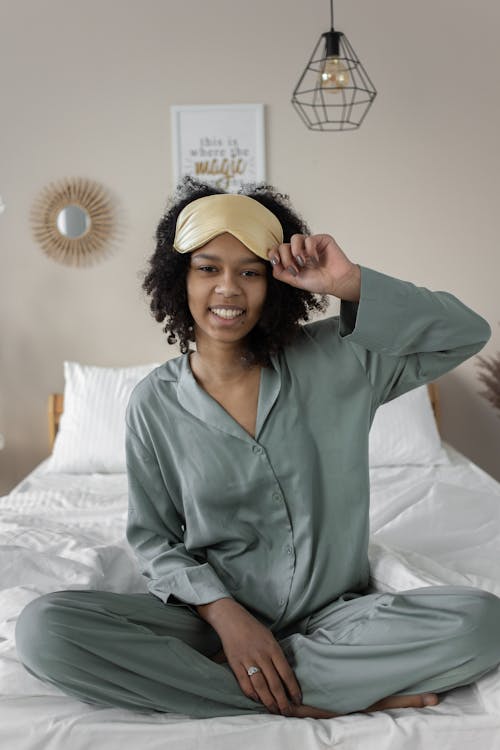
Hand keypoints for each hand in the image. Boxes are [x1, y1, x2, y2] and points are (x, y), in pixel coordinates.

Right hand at [206, 600, 301, 715]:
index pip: (286, 673)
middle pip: (275, 683)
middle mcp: (262, 655)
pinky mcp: (235, 663)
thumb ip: (277, 655)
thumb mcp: (270, 638)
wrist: (232, 619)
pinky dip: (252, 694)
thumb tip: (285, 675)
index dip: (293, 689)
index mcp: (273, 648)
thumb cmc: (253, 628)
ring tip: (274, 710)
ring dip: (268, 701)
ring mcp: (248, 660)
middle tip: (287, 712)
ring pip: (261, 686)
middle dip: (282, 700)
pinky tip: (257, 700)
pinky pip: (245, 683)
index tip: (297, 700)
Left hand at [267, 233, 360, 299]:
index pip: (277, 251)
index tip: (276, 262)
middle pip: (283, 245)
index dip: (273, 254)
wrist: (336, 282)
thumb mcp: (295, 281)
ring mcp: (310, 244)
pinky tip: (316, 260)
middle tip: (295, 270)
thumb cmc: (319, 282)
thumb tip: (272, 265)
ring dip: (296, 252)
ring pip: (294, 238)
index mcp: (292, 259)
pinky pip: (310, 239)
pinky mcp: (321, 239)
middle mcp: (300, 250)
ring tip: (303, 263)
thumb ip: (281, 274)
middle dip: (286, 258)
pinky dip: (311, 252)